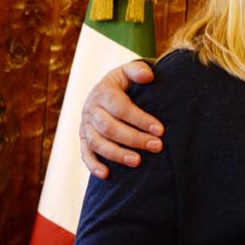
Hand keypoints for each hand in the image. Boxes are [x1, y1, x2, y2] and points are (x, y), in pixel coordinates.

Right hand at [80, 60, 161, 178]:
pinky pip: (85, 153)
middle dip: (134, 139)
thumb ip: (138, 70)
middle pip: (110, 128)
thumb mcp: (129, 71)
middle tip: (157, 146)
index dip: (140, 120)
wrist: (107, 90)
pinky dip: (93, 165)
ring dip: (117, 154)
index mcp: (103, 92)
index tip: (160, 130)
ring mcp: (85, 125)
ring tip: (138, 161)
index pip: (121, 108)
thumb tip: (148, 76)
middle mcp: (91, 109)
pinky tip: (107, 174)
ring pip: (97, 143)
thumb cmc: (125, 83)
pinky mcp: (83, 139)